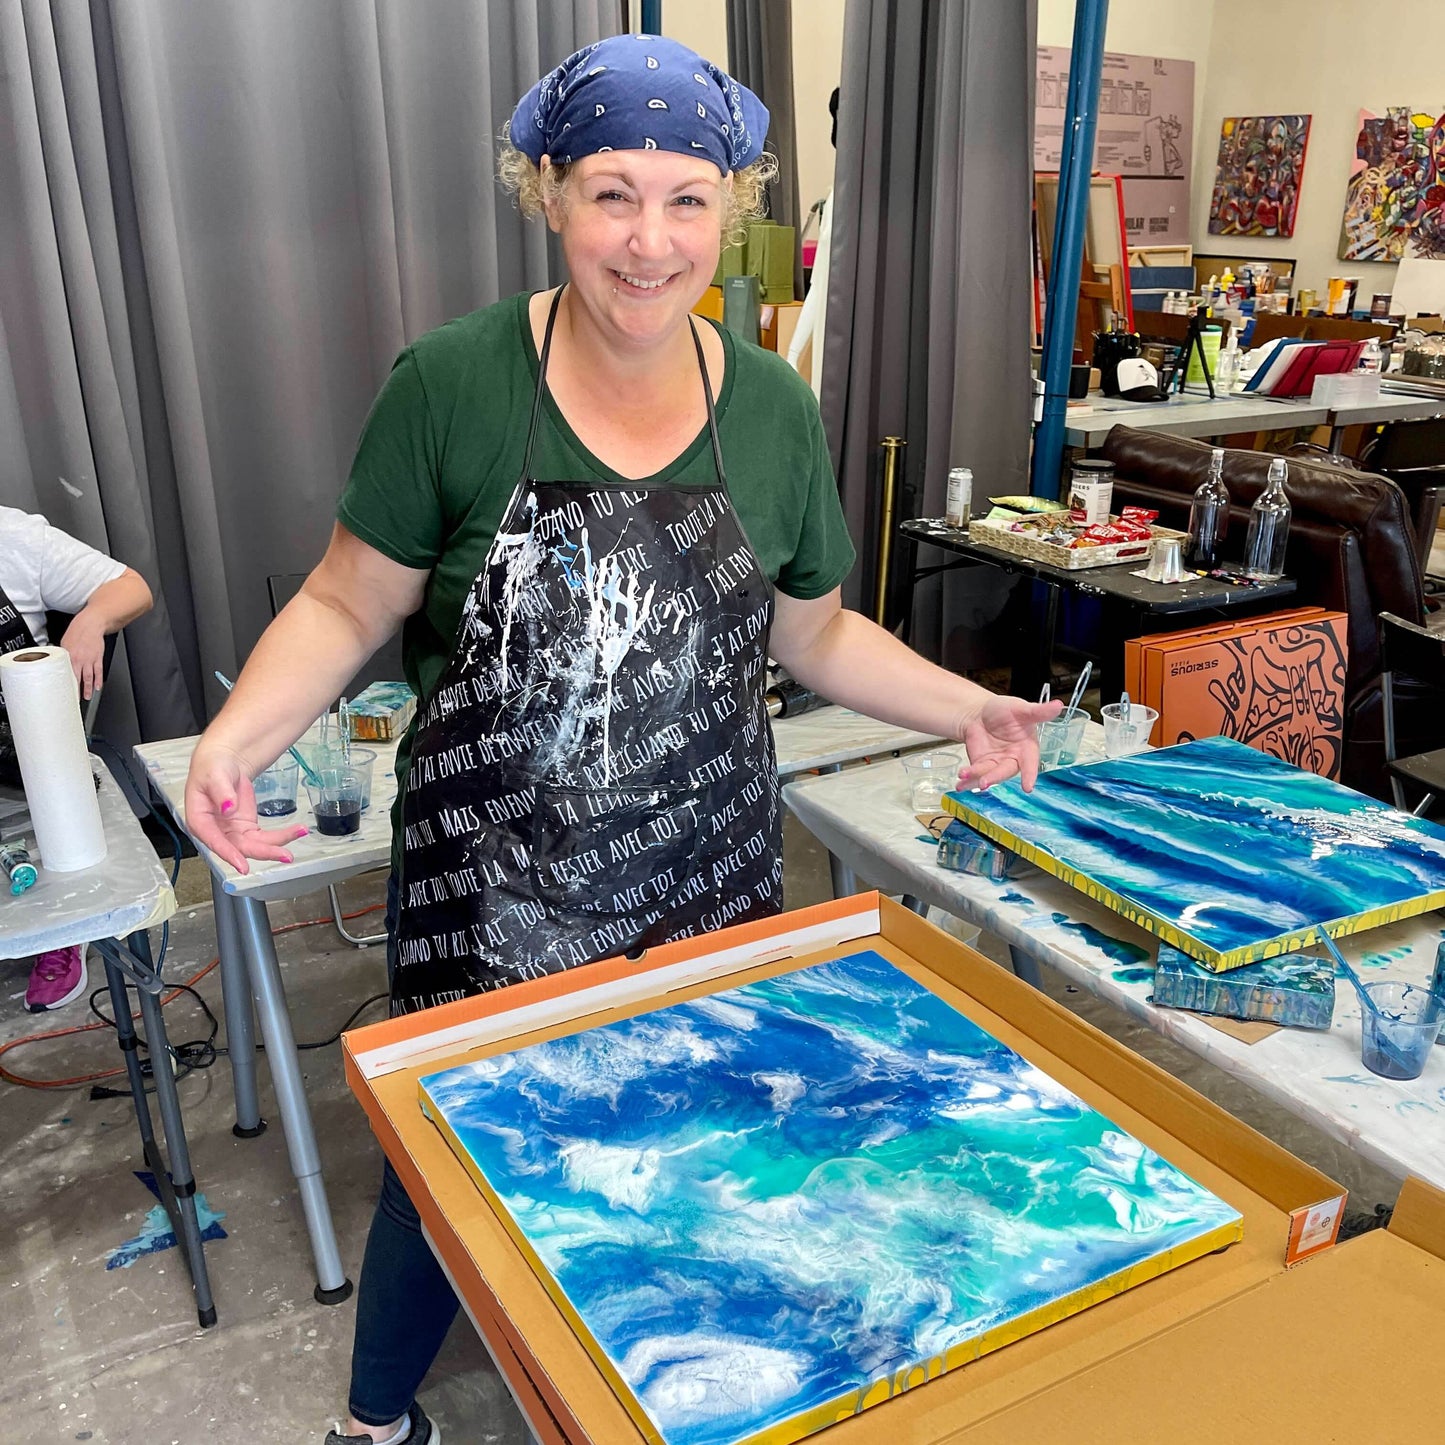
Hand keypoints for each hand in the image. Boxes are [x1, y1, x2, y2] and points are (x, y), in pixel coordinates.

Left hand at [58, 618, 106, 699]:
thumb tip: (58, 663)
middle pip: (77, 678)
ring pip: (89, 677)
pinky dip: (99, 680)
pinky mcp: (98, 658)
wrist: (91, 624)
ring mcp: (90, 660)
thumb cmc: (77, 631)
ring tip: (88, 697)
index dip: (64, 685)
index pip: (65, 674)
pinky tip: (98, 687)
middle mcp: (79, 660)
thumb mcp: (64, 642)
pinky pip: (99, 671)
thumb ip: (62, 654)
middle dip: (76, 690)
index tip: (64, 693)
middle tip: (75, 700)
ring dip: (89, 688)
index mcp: (68, 656)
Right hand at [184, 741, 306, 873]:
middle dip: (264, 852)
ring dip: (277, 845)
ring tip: (298, 834)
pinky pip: (265, 838)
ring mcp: (233, 832)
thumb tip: (228, 807)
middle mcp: (216, 831)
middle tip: (284, 855)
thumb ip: (221, 792)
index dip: (228, 854)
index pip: (214, 841)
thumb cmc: (212, 768)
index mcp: (200, 821)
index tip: (242, 866)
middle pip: (240, 847)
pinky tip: (297, 831)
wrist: (225, 763)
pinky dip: (281, 836)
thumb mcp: (214, 775)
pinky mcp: (247, 829)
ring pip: (255, 846)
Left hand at [957, 697, 1062, 792]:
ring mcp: (996, 764)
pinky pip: (975, 775)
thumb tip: (1058, 706)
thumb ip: (1039, 711)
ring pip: (988, 774)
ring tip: (965, 775)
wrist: (981, 712)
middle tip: (985, 781)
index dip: (1030, 775)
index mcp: (1027, 748)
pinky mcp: (981, 765)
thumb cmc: (1006, 711)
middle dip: (994, 777)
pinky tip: (959, 783)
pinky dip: (967, 779)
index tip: (1028, 787)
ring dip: (976, 777)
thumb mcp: (1022, 708)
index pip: (1030, 763)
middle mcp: (1012, 759)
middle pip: (1005, 772)